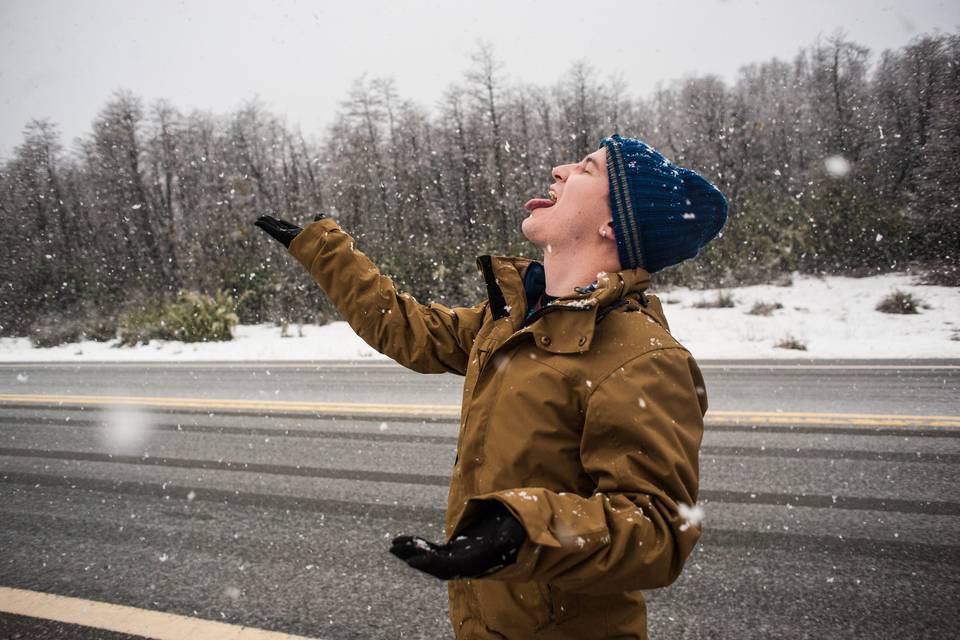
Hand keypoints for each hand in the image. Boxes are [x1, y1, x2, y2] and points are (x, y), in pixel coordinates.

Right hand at [254, 213, 324, 247]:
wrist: (320, 247)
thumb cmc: (321, 239)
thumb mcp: (320, 226)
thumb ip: (319, 220)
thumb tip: (320, 215)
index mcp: (300, 234)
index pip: (289, 227)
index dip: (283, 223)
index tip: (278, 220)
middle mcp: (292, 236)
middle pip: (279, 227)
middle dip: (272, 223)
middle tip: (265, 218)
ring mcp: (286, 237)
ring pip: (273, 229)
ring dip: (266, 224)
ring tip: (258, 219)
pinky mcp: (282, 237)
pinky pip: (271, 231)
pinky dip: (264, 226)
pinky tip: (257, 222)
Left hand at [389, 501, 526, 579]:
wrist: (516, 534)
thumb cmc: (514, 532)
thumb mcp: (515, 532)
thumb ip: (510, 537)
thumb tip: (503, 543)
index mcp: (474, 561)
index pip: (448, 568)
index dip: (430, 564)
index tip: (412, 560)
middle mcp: (463, 564)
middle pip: (434, 566)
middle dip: (414, 559)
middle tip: (394, 550)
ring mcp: (457, 558)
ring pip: (430, 559)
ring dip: (411, 553)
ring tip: (392, 545)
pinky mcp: (453, 551)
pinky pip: (432, 550)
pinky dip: (418, 545)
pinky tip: (404, 539)